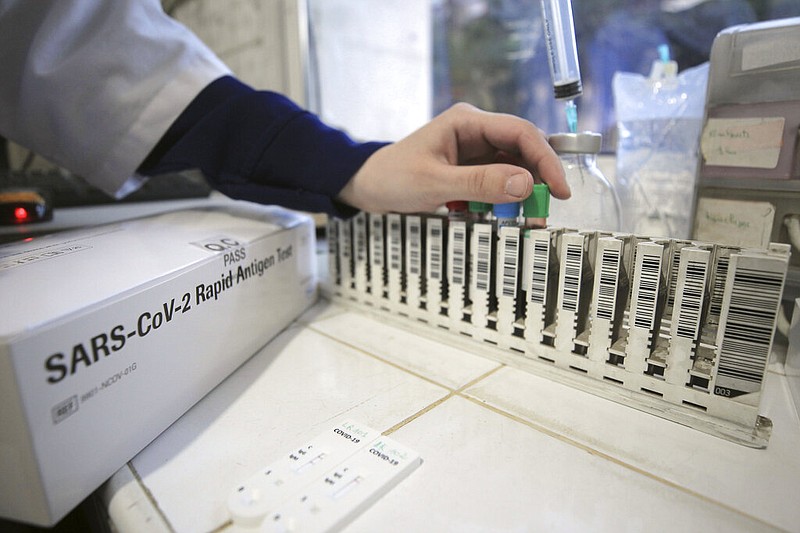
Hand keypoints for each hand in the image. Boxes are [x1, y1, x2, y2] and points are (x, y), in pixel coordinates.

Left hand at [337, 102, 569, 212]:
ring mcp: (474, 150)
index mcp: (467, 121)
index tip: (560, 190)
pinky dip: (505, 200)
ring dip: (523, 194)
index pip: (520, 133)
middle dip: (537, 180)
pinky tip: (504, 216)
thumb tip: (526, 184)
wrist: (366, 186)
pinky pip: (498, 182)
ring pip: (514, 169)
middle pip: (523, 150)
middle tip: (544, 212)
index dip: (546, 160)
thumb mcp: (436, 183)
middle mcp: (476, 131)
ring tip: (528, 220)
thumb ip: (480, 183)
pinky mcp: (470, 169)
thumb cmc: (392, 178)